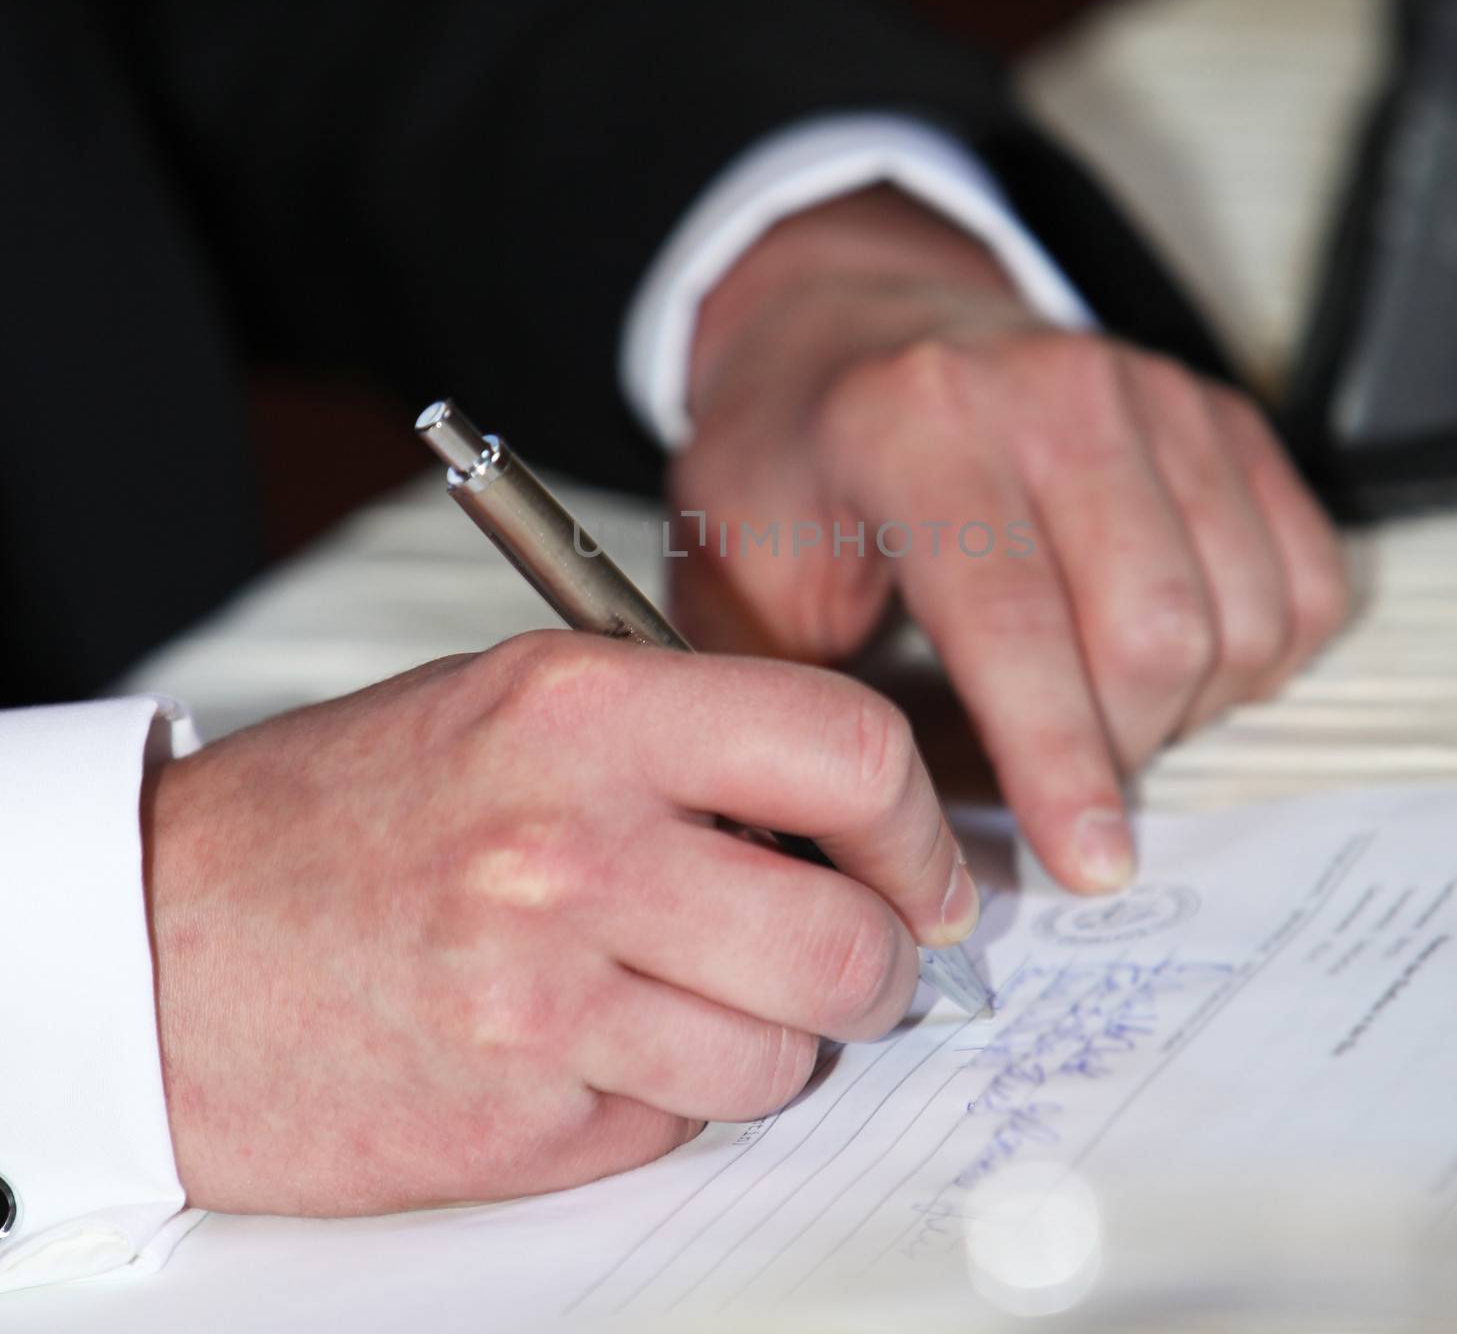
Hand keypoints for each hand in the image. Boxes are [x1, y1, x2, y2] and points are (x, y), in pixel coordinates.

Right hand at [143, 632, 975, 1214]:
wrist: (164, 939)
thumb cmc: (348, 810)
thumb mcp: (520, 702)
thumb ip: (691, 741)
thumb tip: (853, 819)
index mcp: (585, 708)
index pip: (847, 751)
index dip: (919, 824)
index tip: (924, 867)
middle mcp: (571, 845)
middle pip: (848, 941)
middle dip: (882, 965)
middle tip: (858, 957)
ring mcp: (543, 993)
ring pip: (779, 1056)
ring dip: (771, 1037)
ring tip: (692, 990)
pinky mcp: (519, 1116)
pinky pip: (681, 1120)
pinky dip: (673, 1089)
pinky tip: (598, 1037)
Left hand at [672, 186, 1349, 892]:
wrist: (851, 331)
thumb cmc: (791, 461)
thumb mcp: (730, 568)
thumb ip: (785, 697)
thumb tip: (839, 846)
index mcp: (916, 426)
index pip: (1014, 621)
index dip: (1056, 761)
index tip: (1086, 864)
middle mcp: (1054, 392)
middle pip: (1156, 633)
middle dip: (1122, 751)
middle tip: (1061, 781)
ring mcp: (1153, 393)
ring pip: (1244, 617)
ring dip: (1187, 707)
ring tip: (1098, 706)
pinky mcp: (1220, 414)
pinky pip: (1304, 580)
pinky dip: (1255, 656)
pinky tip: (1170, 658)